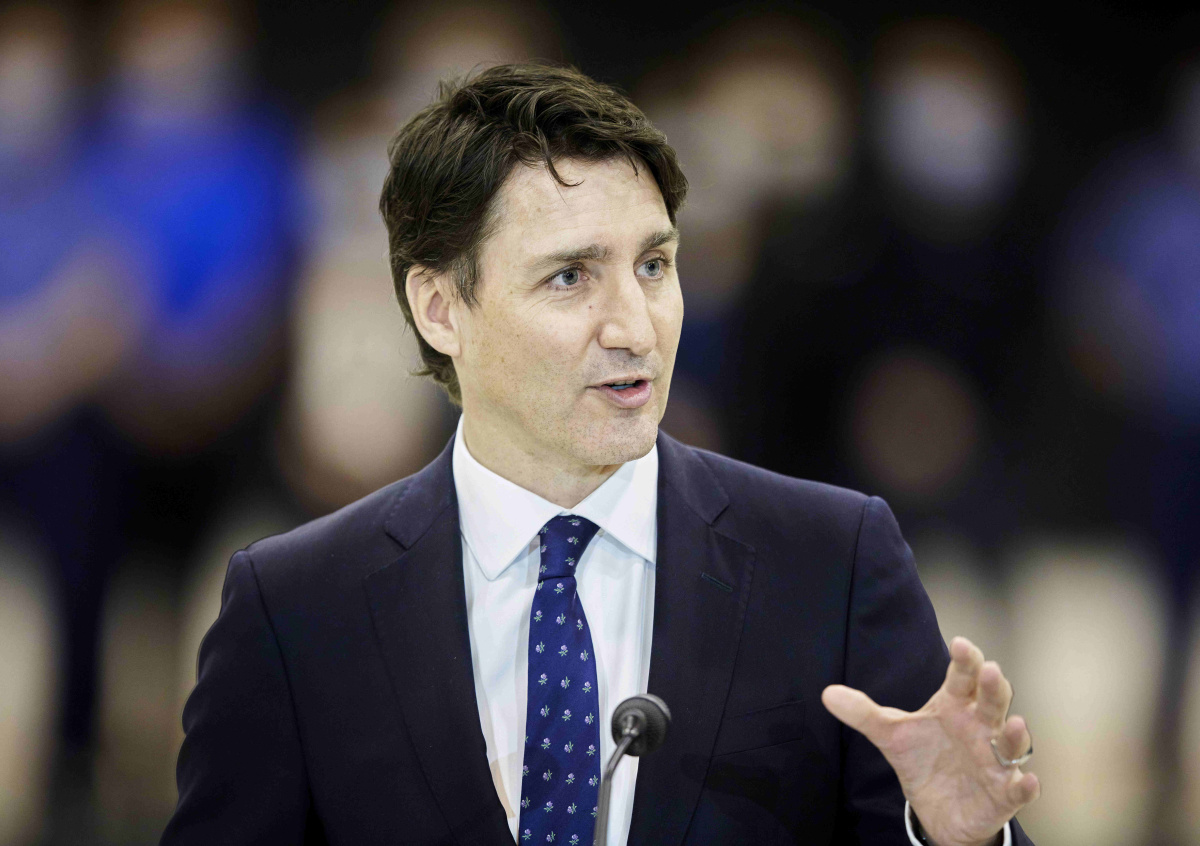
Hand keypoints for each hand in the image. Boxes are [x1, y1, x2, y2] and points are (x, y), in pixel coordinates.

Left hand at [821, 637, 1039, 845]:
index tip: (960, 644)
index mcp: (955, 706)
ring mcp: (995, 760)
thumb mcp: (891, 734)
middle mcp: (980, 728)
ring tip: (1013, 723)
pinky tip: (1026, 781)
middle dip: (993, 687)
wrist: (938, 808)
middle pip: (993, 702)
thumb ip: (863, 713)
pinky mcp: (1002, 793)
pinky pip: (1017, 789)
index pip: (963, 678)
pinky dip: (1024, 786)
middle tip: (990, 669)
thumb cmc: (924, 759)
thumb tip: (827, 693)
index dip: (965, 660)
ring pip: (1011, 742)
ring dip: (1014, 734)